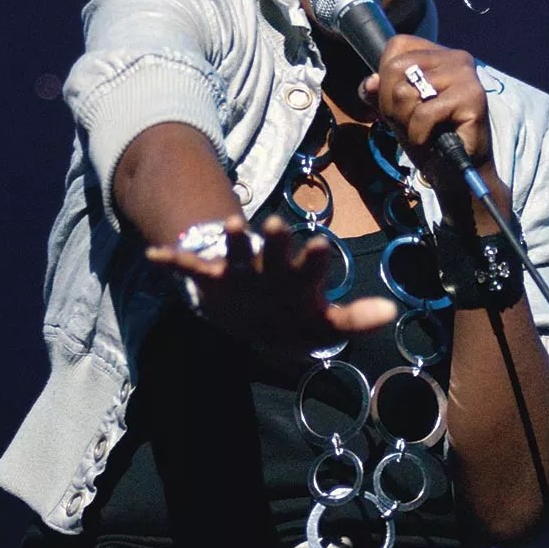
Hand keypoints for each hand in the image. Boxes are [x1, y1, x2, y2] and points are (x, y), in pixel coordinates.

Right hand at [146, 215, 396, 360]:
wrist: (253, 312)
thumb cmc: (294, 313)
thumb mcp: (323, 323)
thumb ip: (354, 318)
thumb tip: (392, 310)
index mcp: (299, 275)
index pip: (312, 263)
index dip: (316, 257)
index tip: (322, 246)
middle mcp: (270, 265)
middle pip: (275, 248)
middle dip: (276, 238)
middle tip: (278, 224)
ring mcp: (240, 268)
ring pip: (236, 248)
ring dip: (233, 237)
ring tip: (232, 224)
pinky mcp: (213, 276)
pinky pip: (191, 266)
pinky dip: (173, 261)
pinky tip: (155, 255)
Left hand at [360, 33, 491, 175]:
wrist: (455, 171)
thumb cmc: (428, 136)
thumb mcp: (396, 111)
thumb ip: (379, 93)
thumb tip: (370, 83)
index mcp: (437, 53)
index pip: (396, 46)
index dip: (386, 79)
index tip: (401, 104)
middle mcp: (455, 57)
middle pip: (395, 68)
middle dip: (392, 104)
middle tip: (412, 122)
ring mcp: (465, 74)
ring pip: (405, 91)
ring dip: (406, 121)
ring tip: (424, 130)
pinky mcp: (472, 96)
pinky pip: (424, 113)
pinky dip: (419, 134)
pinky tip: (432, 140)